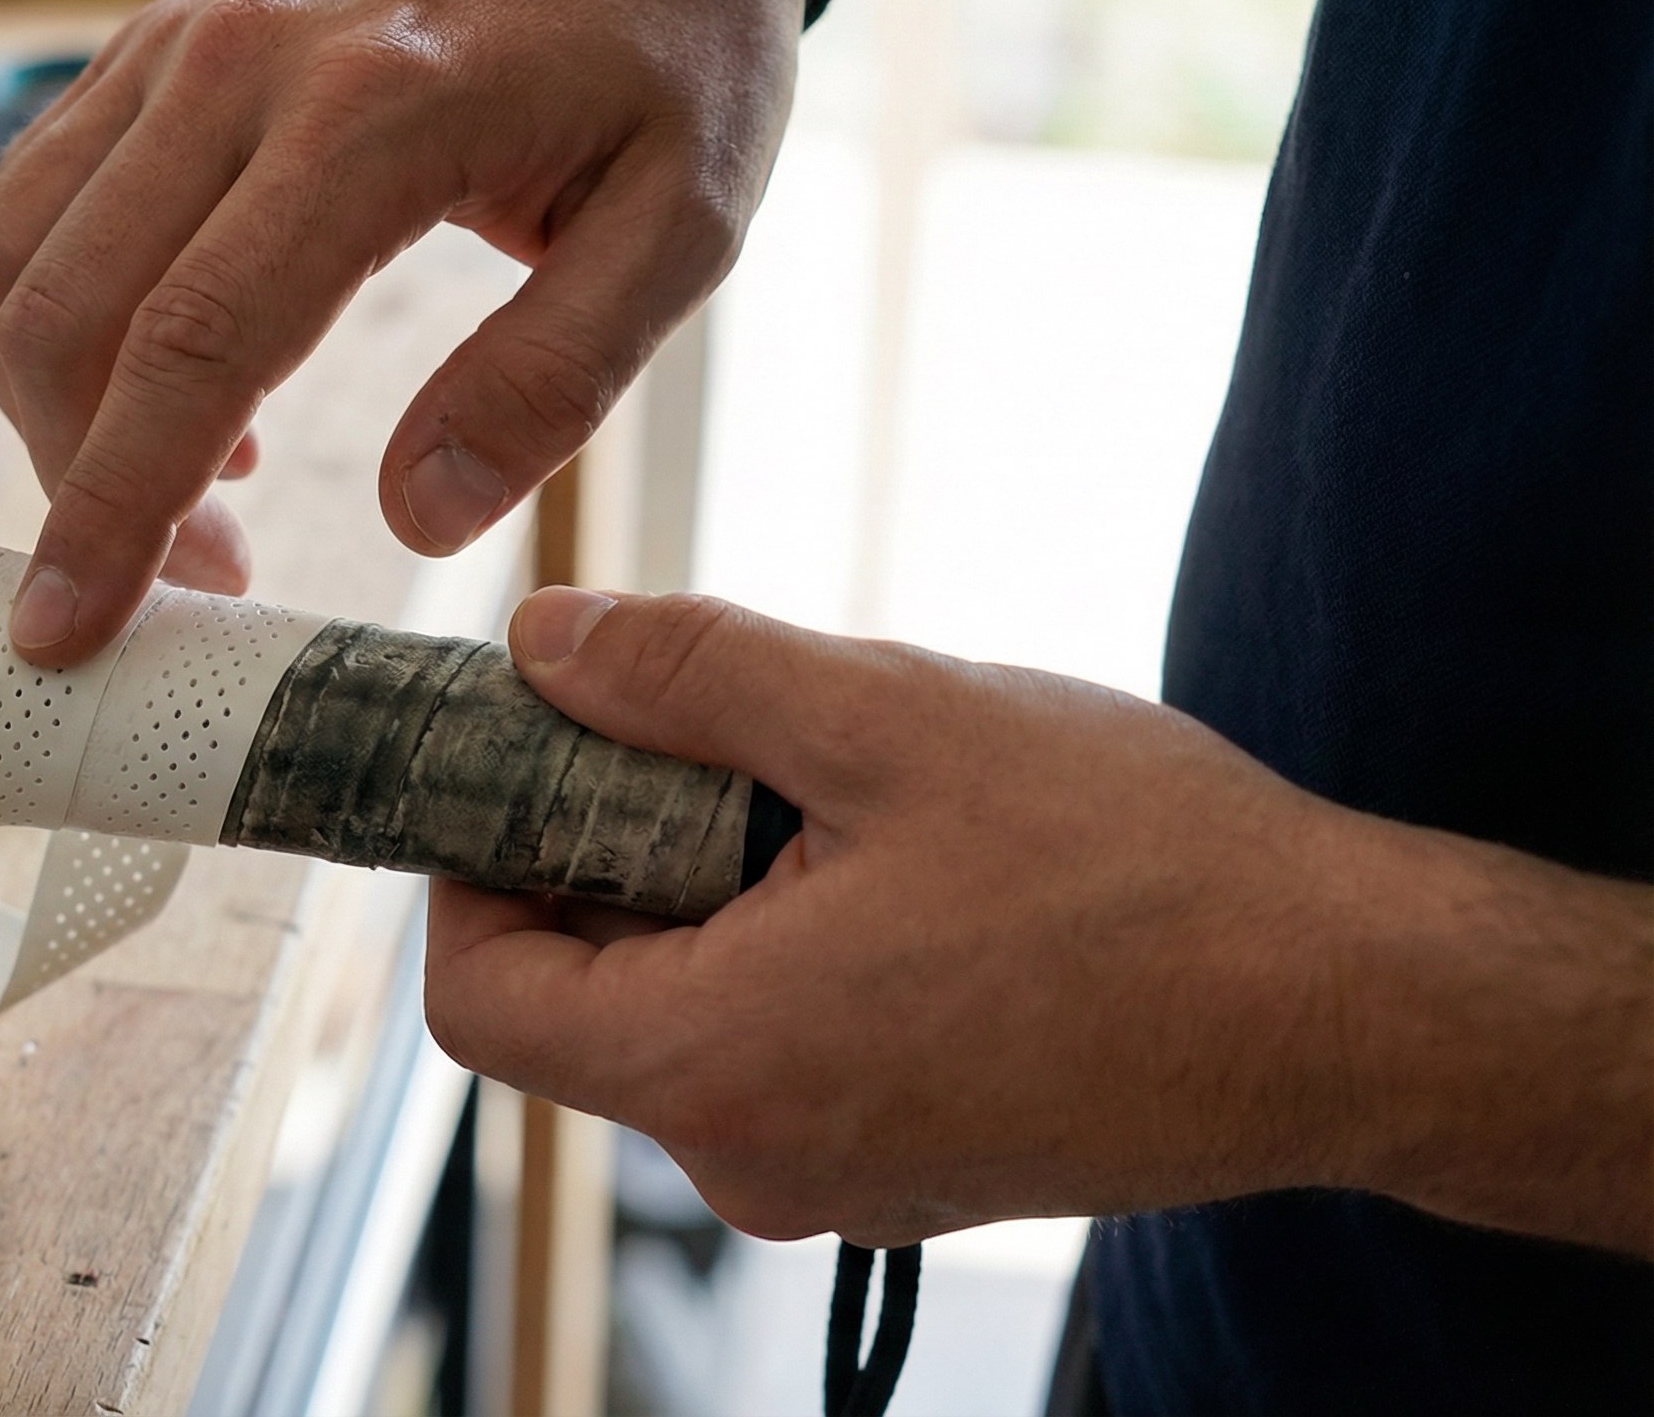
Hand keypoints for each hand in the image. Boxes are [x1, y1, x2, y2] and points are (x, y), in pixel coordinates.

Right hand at [0, 0, 814, 663]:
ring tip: (184, 494)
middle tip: (193, 589)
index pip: (190, 345)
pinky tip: (182, 381)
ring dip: (50, 406)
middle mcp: (240, 61)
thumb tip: (422, 517)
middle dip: (80, 487)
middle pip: (65, 312)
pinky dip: (63, 315)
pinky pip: (42, 193)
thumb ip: (558, 374)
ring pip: (16, 252)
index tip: (69, 632)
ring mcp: (181, 39)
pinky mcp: (161, 40)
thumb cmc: (672, 45)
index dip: (112, 511)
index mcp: (372, 113)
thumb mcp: (684, 222)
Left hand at [424, 587, 1653, 1252]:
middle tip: (700, 736)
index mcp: (716, 1065)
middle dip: (605, 856)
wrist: (1355, 1008)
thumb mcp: (888, 721)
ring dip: (710, 892)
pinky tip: (902, 865)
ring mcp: (834, 1178)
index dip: (469, 867)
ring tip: (837, 792)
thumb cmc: (1141, 871)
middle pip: (577, 1005)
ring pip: (687, 1019)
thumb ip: (684, 678)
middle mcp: (753, 1156)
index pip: (477, 997)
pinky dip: (789, 948)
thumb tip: (540, 646)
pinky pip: (783, 1051)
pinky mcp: (908, 1169)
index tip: (526, 759)